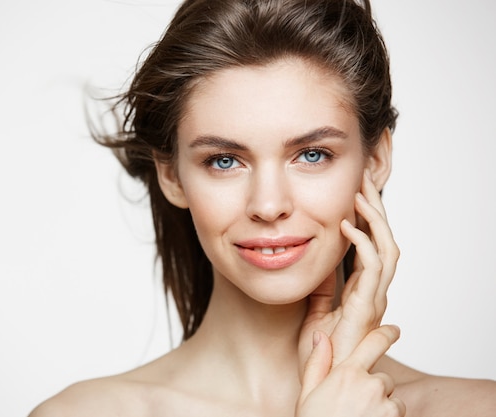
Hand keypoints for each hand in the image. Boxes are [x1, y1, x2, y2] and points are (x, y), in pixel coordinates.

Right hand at [296, 325, 405, 416]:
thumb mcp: (307, 395)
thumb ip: (317, 363)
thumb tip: (320, 336)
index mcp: (346, 373)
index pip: (373, 342)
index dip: (386, 333)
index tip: (394, 329)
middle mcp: (370, 384)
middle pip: (382, 378)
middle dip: (373, 389)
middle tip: (354, 407)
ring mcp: (386, 404)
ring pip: (391, 398)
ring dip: (382, 406)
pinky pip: (397, 414)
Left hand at [299, 170, 399, 368]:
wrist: (321, 379)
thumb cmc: (320, 351)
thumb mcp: (316, 310)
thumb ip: (321, 288)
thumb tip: (319, 262)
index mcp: (364, 290)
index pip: (373, 246)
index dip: (368, 219)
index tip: (356, 193)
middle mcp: (374, 292)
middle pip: (386, 241)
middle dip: (377, 209)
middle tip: (364, 180)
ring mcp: (373, 299)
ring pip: (387, 249)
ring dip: (376, 219)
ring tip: (360, 193)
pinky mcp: (365, 308)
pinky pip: (373, 268)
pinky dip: (362, 243)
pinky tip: (346, 224)